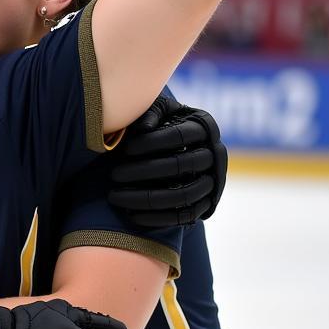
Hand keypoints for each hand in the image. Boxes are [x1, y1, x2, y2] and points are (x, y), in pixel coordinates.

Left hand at [107, 96, 227, 225]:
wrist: (180, 149)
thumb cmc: (163, 123)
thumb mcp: (159, 110)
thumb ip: (151, 113)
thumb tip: (144, 128)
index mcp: (205, 127)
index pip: (180, 136)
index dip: (152, 143)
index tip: (126, 149)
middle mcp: (215, 154)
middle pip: (182, 165)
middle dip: (144, 171)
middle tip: (113, 174)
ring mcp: (214, 181)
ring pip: (184, 194)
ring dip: (147, 198)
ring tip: (115, 196)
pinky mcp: (207, 205)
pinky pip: (185, 216)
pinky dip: (158, 218)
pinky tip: (131, 215)